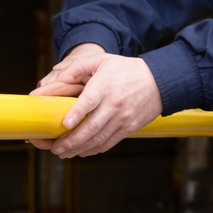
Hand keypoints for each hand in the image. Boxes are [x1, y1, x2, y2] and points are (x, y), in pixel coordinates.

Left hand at [29, 49, 162, 157]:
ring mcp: (122, 119)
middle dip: (70, 142)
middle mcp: (114, 104)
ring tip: (64, 153)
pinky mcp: (128, 128)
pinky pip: (107, 144)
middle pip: (90, 128)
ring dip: (78, 149)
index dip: (76, 113)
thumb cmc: (125, 70)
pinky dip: (92, 150)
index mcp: (105, 85)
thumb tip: (55, 73)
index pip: (89, 101)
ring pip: (97, 140)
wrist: (157, 81)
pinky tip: (81, 151)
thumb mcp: (102, 60)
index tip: (65, 124)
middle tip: (55, 148)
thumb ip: (77, 66)